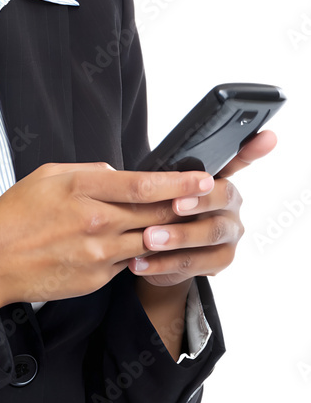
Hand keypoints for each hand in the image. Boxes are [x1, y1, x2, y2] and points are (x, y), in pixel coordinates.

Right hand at [0, 161, 214, 322]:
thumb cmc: (14, 217)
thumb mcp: (46, 176)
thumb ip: (87, 172)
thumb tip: (118, 172)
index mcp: (81, 191)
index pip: (142, 185)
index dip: (178, 183)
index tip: (202, 178)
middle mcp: (94, 222)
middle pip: (154, 213)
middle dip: (185, 206)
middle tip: (208, 198)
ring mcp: (98, 254)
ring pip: (149, 240)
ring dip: (169, 232)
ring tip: (186, 223)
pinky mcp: (97, 278)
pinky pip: (130, 262)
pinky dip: (141, 252)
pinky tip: (145, 244)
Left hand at [129, 130, 277, 287]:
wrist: (156, 250)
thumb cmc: (156, 207)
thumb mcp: (155, 188)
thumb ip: (160, 177)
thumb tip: (137, 163)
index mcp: (217, 176)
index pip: (239, 158)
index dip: (253, 149)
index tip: (265, 137)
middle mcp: (230, 202)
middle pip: (222, 197)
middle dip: (198, 201)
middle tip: (173, 205)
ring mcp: (229, 232)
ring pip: (210, 234)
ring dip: (177, 237)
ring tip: (148, 239)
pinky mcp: (221, 260)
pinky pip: (195, 263)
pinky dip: (164, 264)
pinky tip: (140, 263)